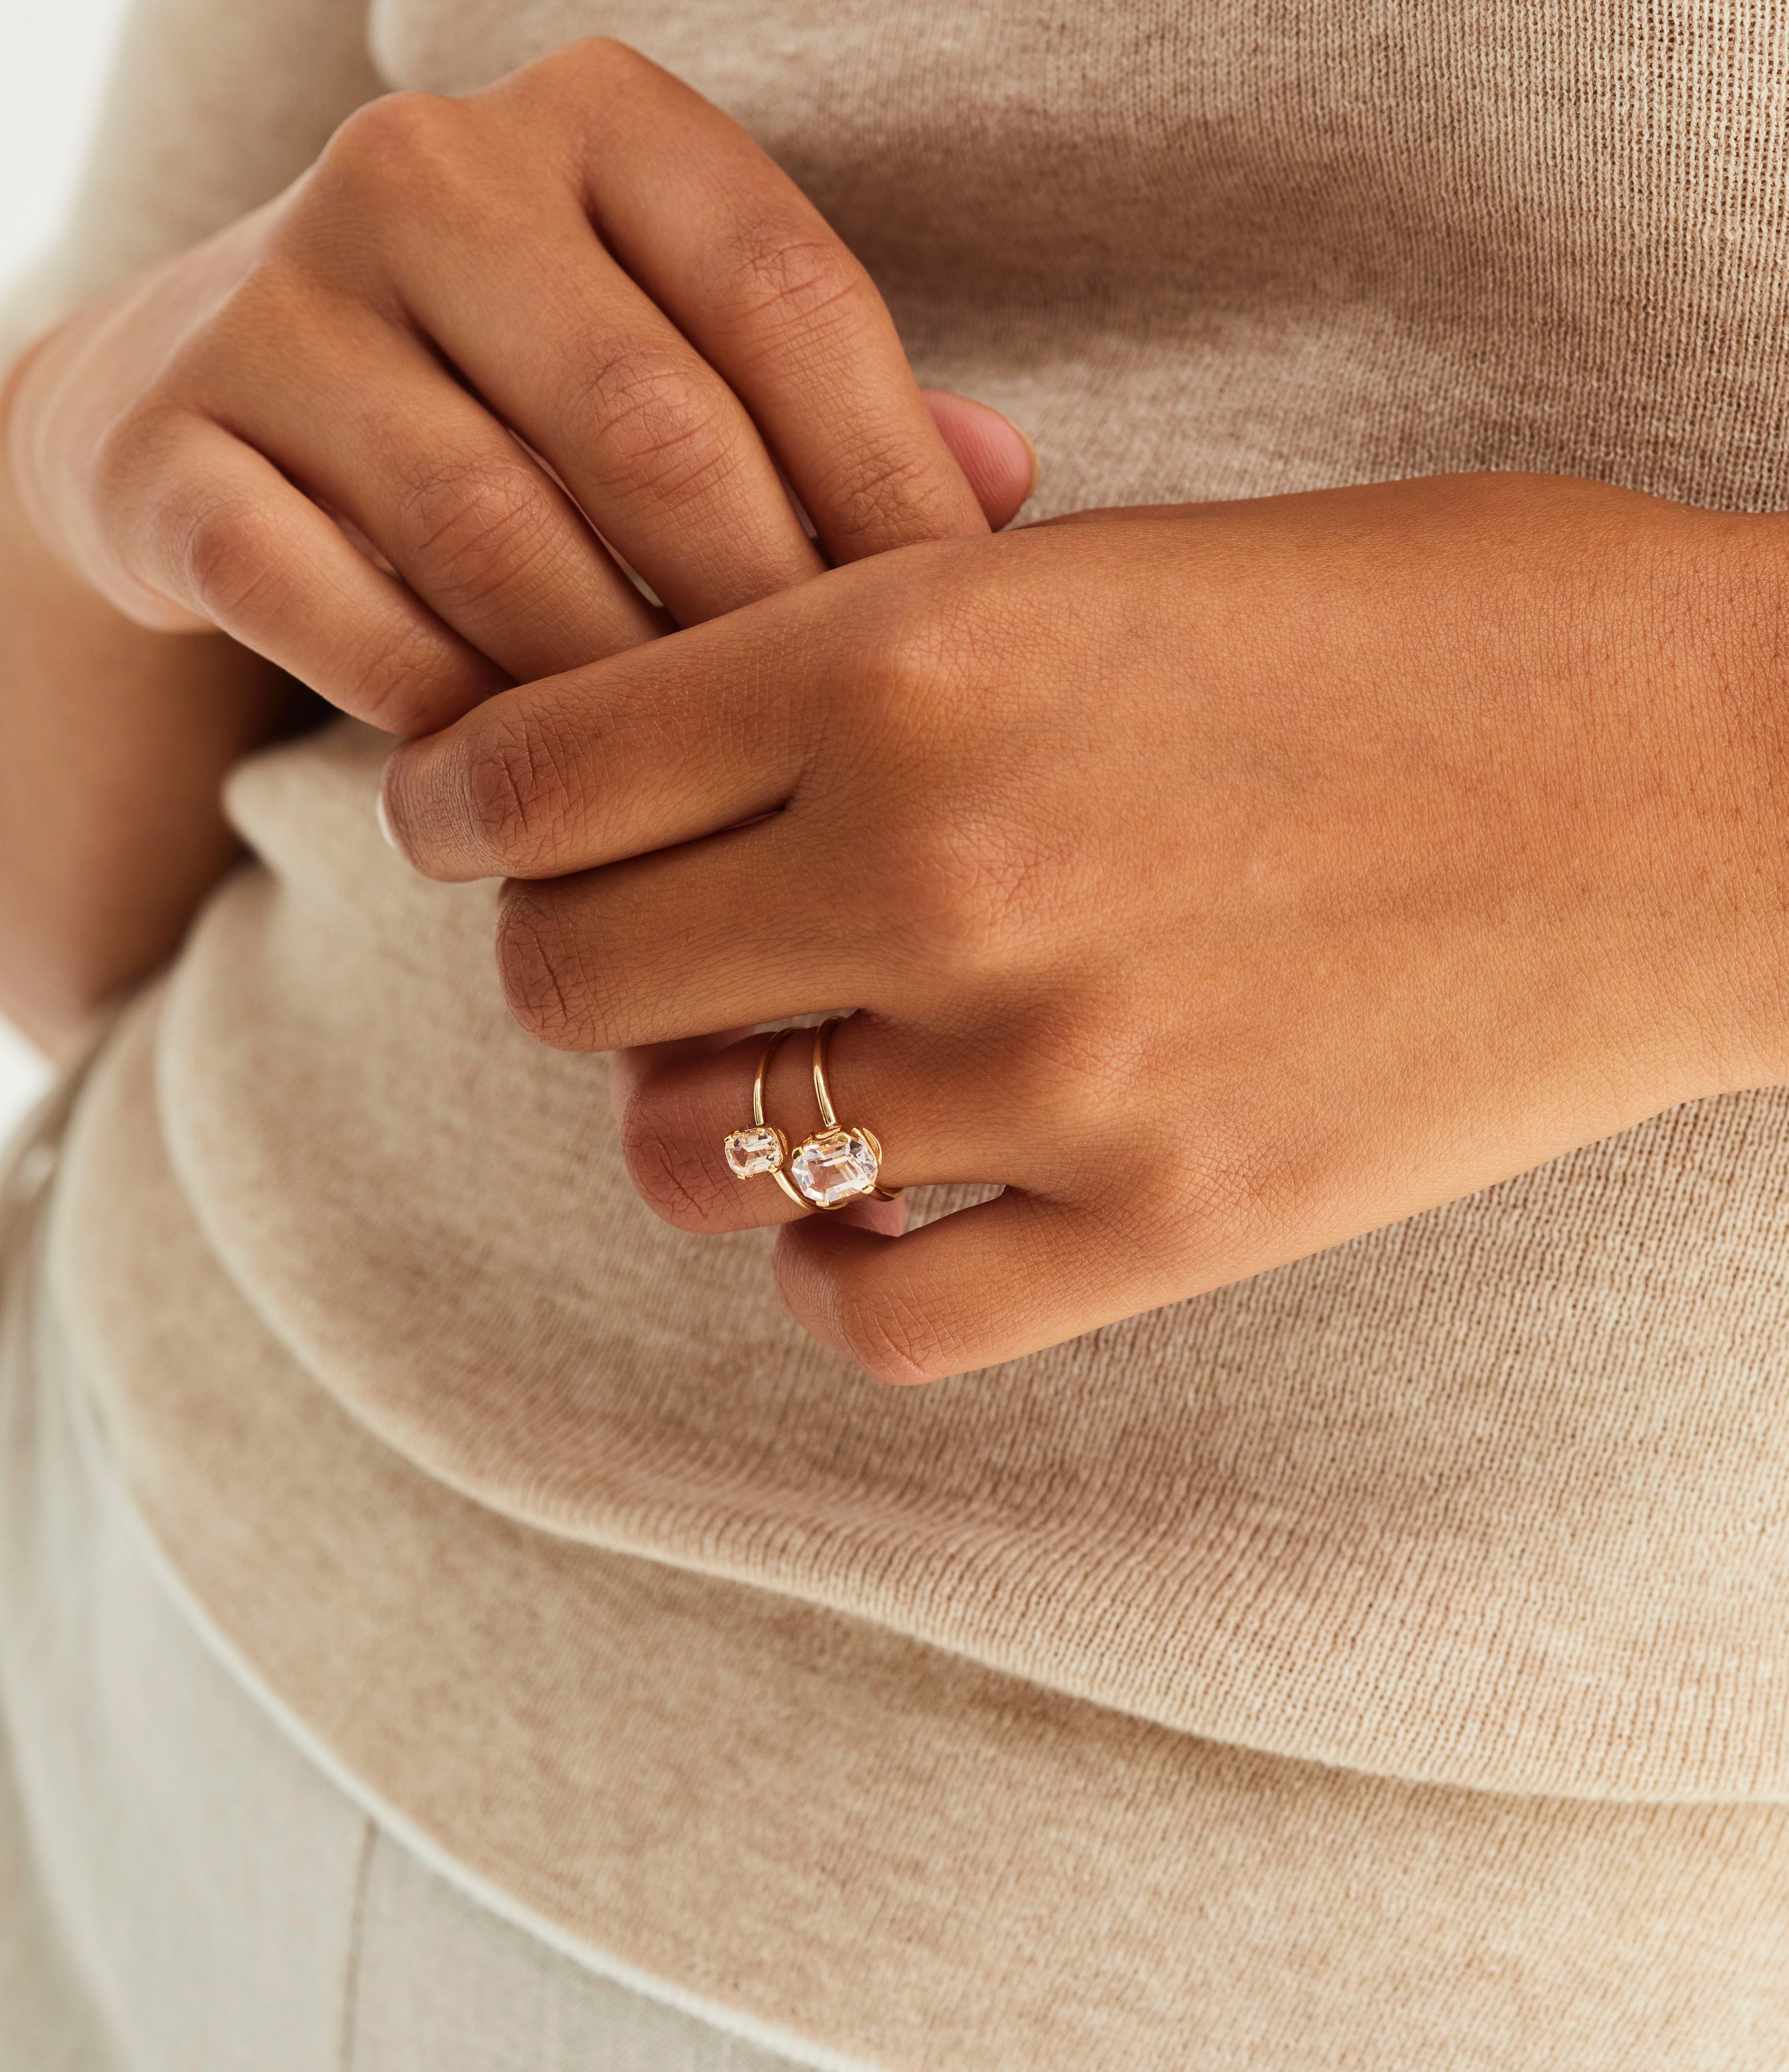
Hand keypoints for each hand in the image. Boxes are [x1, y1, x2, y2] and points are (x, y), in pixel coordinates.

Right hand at [3, 39, 1029, 736]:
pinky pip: (327, 610)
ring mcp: (276, 299)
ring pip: (490, 531)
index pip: (785, 293)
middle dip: (758, 613)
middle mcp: (425, 171)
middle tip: (833, 756)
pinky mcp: (165, 448)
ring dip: (605, 692)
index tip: (959, 645)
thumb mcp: (677, 354)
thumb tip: (1003, 488)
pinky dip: (438, 713)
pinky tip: (520, 785)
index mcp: (592, 121)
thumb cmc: (516, 396)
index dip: (886, 485)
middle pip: (648, 423)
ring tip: (692, 795)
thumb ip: (828, 408)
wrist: (214, 396)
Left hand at [379, 473, 1788, 1379]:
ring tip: (778, 1072)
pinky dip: (835, 1273)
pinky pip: (869, 1319)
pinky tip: (882, 1209)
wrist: (1720, 781)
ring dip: (696, 1120)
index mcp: (915, 656)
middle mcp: (946, 871)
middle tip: (658, 938)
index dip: (464, 807)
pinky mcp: (1164, 1225)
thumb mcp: (1120, 565)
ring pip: (691, 1164)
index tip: (477, 826)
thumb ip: (884, 658)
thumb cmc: (1439, 627)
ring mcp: (1051, 1073)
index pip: (532, 775)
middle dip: (578, 959)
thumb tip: (692, 754)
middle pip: (570, 985)